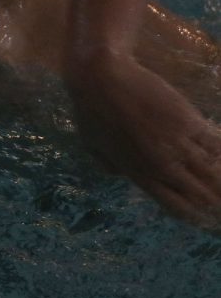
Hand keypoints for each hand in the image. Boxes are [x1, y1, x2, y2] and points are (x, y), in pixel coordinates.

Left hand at [67, 51, 220, 226]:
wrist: (101, 79)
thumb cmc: (89, 110)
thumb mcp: (91, 146)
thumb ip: (109, 166)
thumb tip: (122, 175)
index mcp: (139, 174)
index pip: (175, 205)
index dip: (193, 214)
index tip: (204, 218)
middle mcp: (162, 165)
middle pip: (200, 193)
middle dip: (215, 202)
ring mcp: (177, 144)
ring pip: (212, 171)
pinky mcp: (188, 121)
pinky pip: (215, 144)